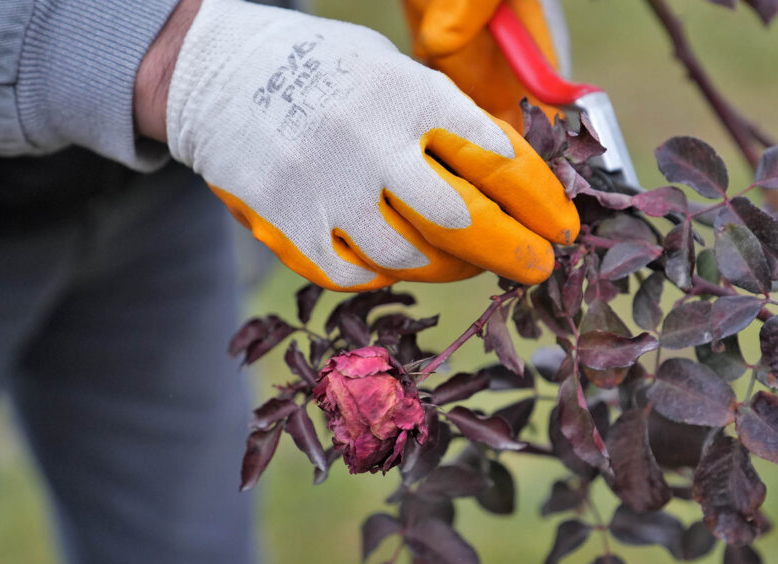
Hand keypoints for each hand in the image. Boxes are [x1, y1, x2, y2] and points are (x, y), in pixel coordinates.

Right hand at [144, 0, 577, 290]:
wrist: (215, 73)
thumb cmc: (323, 71)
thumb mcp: (393, 71)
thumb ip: (447, 121)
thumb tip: (515, 177)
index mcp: (406, 94)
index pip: (496, 157)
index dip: (541, 199)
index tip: (562, 225)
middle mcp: (369, 143)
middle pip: (464, 220)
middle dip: (516, 251)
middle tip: (537, 266)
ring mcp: (325, 190)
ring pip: (413, 259)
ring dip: (452, 266)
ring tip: (465, 259)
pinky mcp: (289, 227)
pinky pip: (358, 277)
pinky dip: (387, 276)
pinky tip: (400, 260)